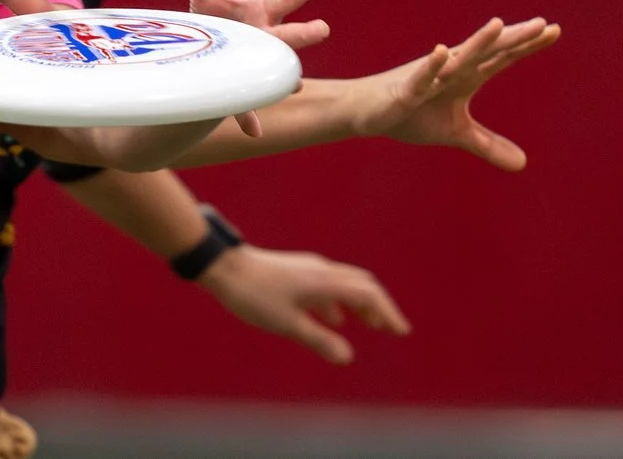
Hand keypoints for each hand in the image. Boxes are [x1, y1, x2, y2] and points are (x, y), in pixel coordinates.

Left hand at [168, 0, 338, 138]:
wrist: (210, 56)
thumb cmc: (215, 21)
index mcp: (263, 13)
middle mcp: (267, 40)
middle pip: (287, 35)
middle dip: (302, 33)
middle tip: (320, 28)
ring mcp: (256, 66)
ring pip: (273, 70)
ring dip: (283, 75)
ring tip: (294, 81)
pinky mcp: (240, 91)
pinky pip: (246, 106)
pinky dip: (249, 117)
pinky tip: (253, 131)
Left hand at [198, 245, 409, 364]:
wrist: (223, 267)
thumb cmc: (254, 295)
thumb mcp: (287, 323)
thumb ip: (318, 339)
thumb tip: (347, 357)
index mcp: (324, 281)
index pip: (367, 293)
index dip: (386, 312)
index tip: (400, 330)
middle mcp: (320, 270)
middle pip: (360, 285)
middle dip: (378, 306)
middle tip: (391, 328)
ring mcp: (307, 268)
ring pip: (343, 284)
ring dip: (359, 304)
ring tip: (368, 324)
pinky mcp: (294, 271)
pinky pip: (326, 286)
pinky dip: (337, 302)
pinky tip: (332, 317)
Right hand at [353, 17, 561, 170]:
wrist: (366, 112)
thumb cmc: (410, 114)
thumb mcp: (455, 132)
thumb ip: (488, 144)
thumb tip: (524, 164)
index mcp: (465, 76)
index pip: (501, 57)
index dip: (526, 45)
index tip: (555, 30)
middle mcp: (450, 69)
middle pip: (488, 52)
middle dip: (513, 38)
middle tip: (543, 24)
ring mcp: (428, 77)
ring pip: (457, 58)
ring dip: (477, 42)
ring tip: (498, 25)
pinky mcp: (406, 90)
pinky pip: (420, 78)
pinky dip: (430, 66)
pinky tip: (438, 52)